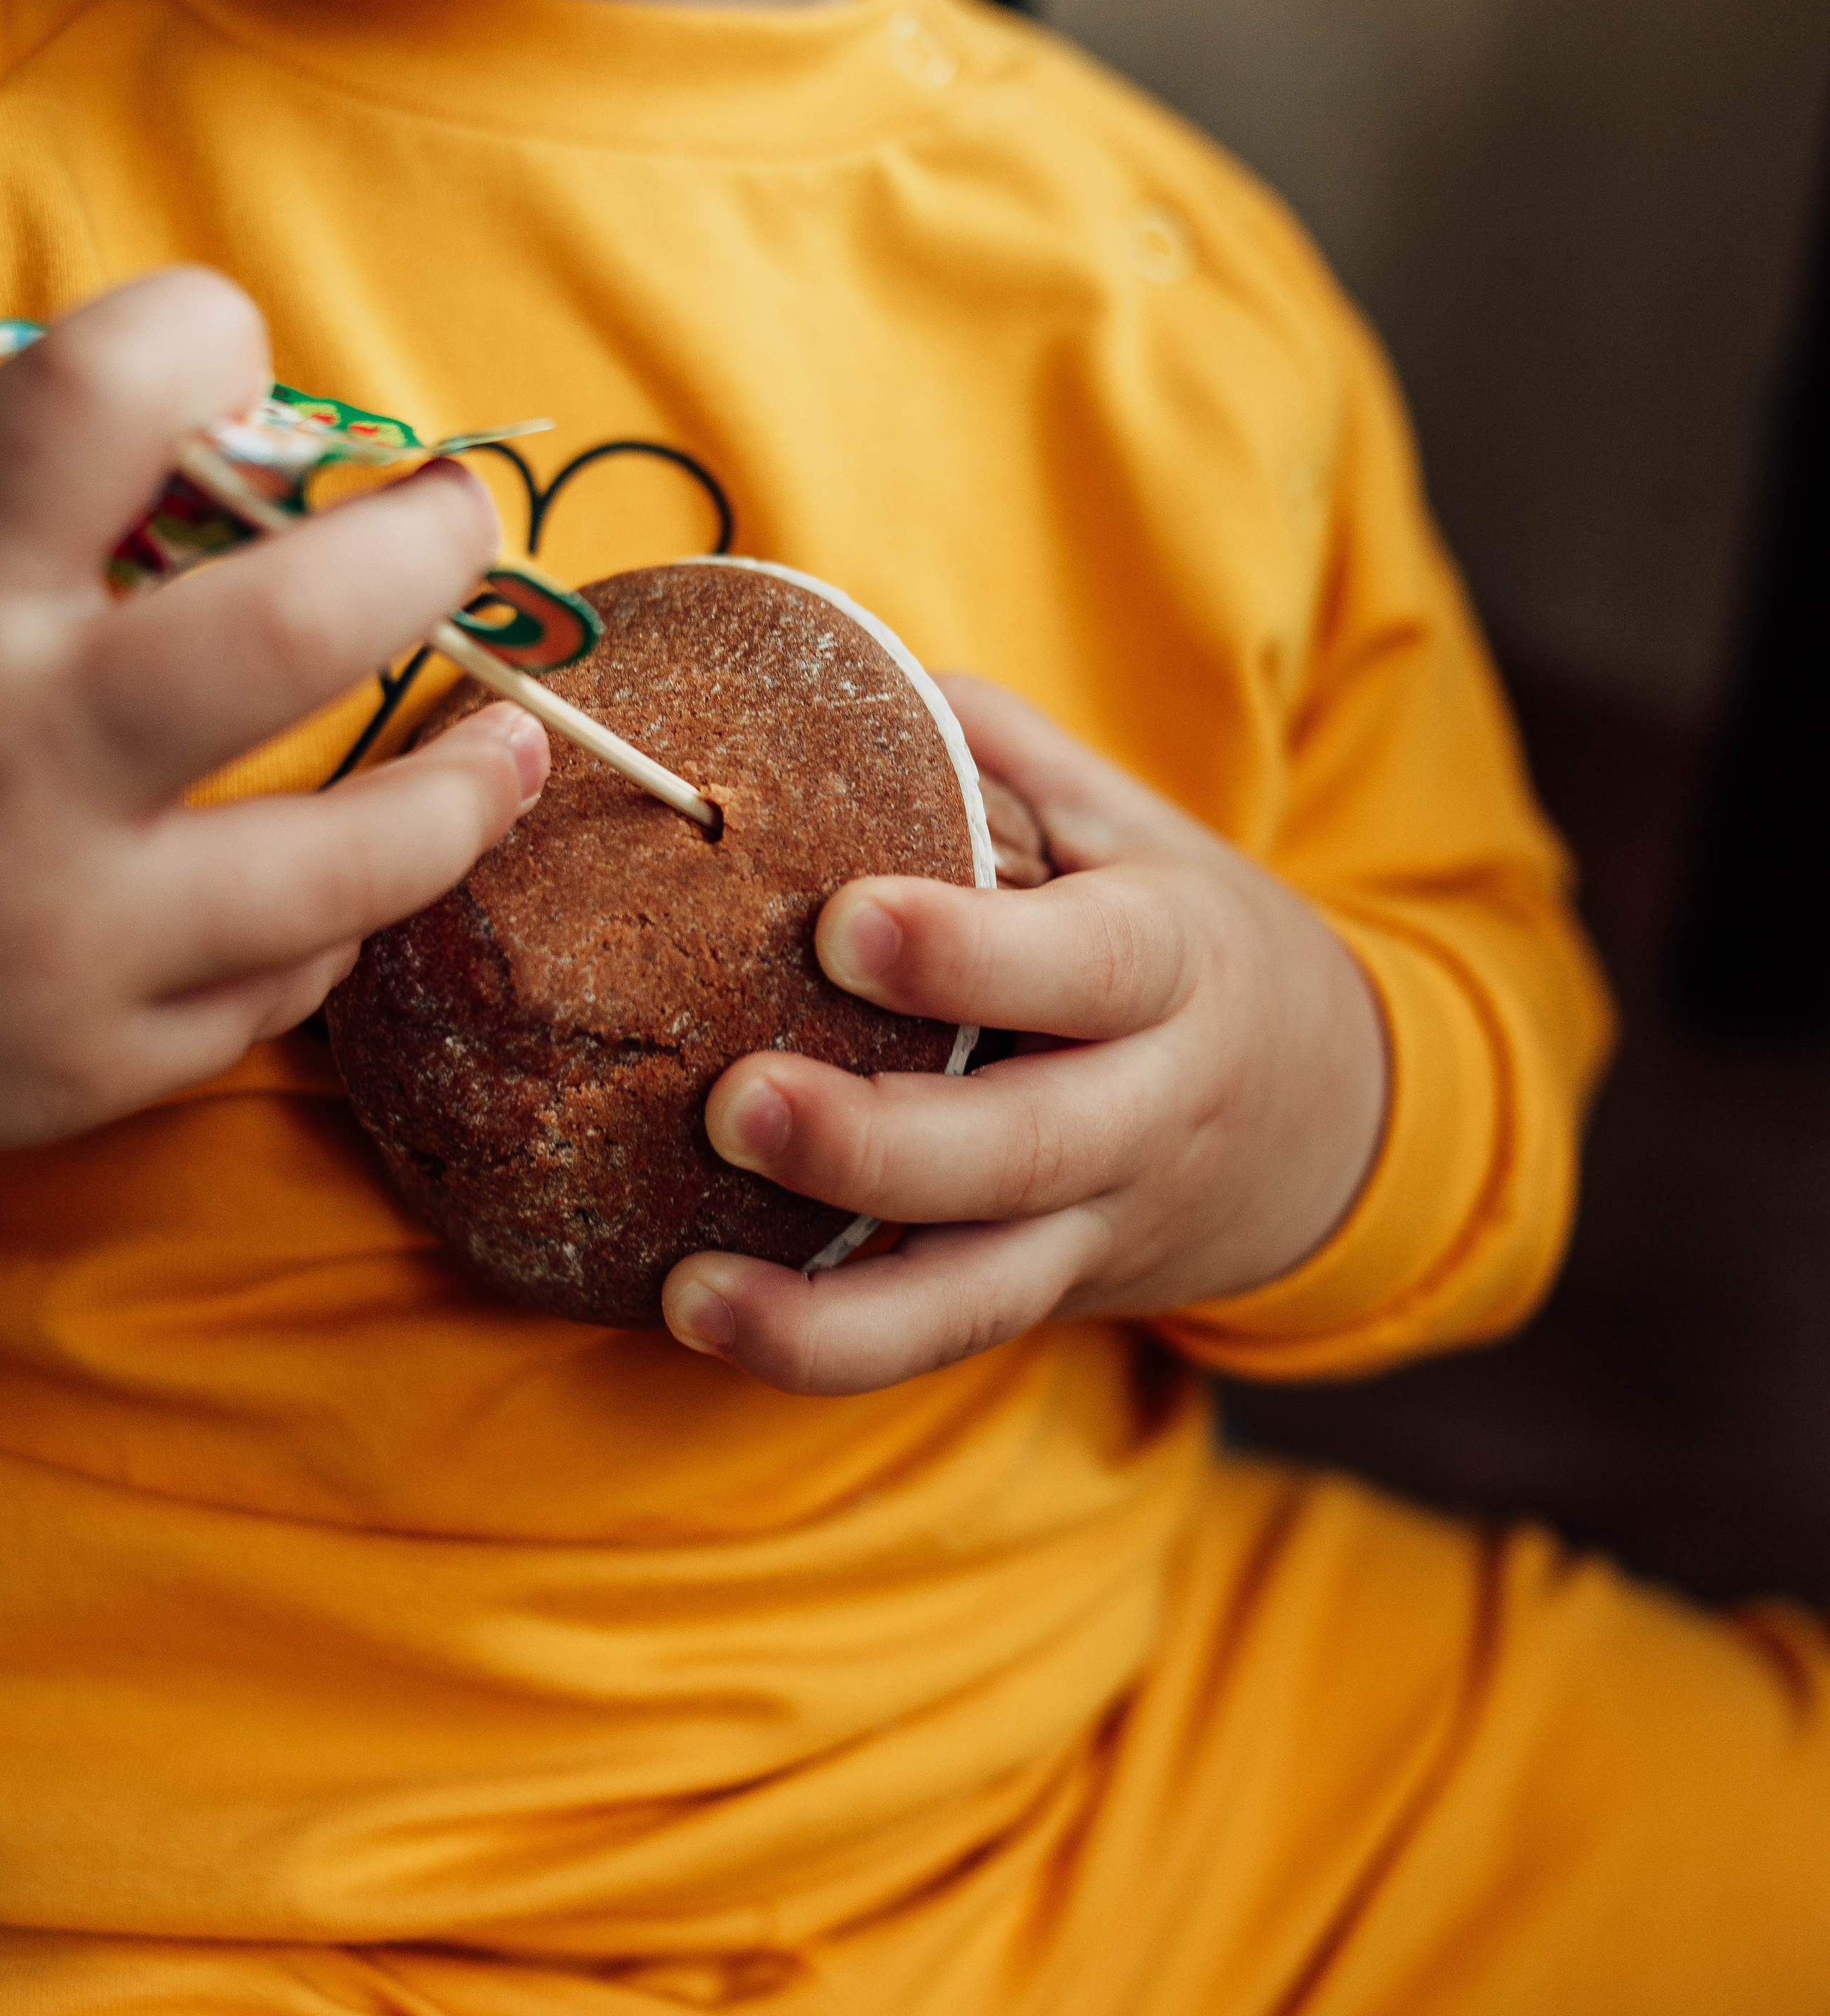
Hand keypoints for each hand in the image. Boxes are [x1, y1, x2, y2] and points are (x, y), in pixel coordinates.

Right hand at [0, 270, 548, 1145]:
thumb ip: (2, 488)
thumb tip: (178, 411)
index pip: (95, 397)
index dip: (193, 338)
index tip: (229, 353)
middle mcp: (9, 753)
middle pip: (290, 628)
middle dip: (414, 555)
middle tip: (455, 518)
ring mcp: (60, 928)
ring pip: (353, 858)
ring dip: (463, 788)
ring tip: (513, 742)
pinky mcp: (87, 1064)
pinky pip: (277, 984)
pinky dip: (319, 924)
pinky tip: (336, 882)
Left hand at [662, 677, 1388, 1390]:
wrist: (1325, 1112)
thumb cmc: (1179, 931)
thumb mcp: (1128, 820)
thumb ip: (994, 748)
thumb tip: (818, 667)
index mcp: (1175, 963)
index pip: (1088, 966)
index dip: (970, 955)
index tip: (841, 925)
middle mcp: (1148, 1112)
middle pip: (1027, 1153)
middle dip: (878, 1142)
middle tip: (734, 1101)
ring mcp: (1099, 1224)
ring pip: (981, 1293)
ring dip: (832, 1310)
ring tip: (691, 1288)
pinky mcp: (1048, 1293)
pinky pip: (940, 1338)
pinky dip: (824, 1348)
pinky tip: (705, 1319)